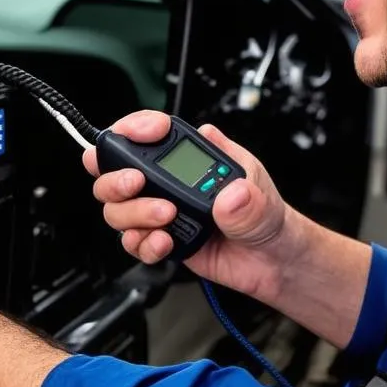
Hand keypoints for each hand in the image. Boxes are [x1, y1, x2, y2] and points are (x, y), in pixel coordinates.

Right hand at [82, 112, 295, 302]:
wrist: (271, 259)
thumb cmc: (263, 214)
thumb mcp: (262, 196)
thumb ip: (247, 198)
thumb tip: (232, 194)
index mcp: (188, 156)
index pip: (146, 130)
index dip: (135, 127)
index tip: (146, 133)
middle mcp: (168, 181)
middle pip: (115, 171)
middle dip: (117, 178)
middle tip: (137, 183)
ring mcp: (160, 211)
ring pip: (117, 209)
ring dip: (134, 214)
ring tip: (166, 218)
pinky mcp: (161, 240)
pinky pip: (133, 242)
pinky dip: (143, 244)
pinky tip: (164, 243)